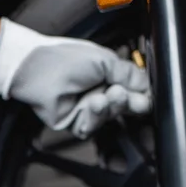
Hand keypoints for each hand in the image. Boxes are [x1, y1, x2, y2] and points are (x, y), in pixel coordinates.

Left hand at [0, 19, 150, 138]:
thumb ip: (127, 74)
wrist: (38, 70)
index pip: (131, 91)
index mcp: (106, 77)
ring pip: (108, 118)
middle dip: (128, 102)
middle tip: (128, 96)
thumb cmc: (64, 59)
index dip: (140, 95)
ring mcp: (86, 110)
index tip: (146, 96)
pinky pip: (91, 127)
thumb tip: (147, 86)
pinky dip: (95, 116)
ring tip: (109, 94)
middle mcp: (98, 94)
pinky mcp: (75, 124)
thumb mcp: (105, 60)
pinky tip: (95, 103)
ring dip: (111, 107)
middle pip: (123, 107)